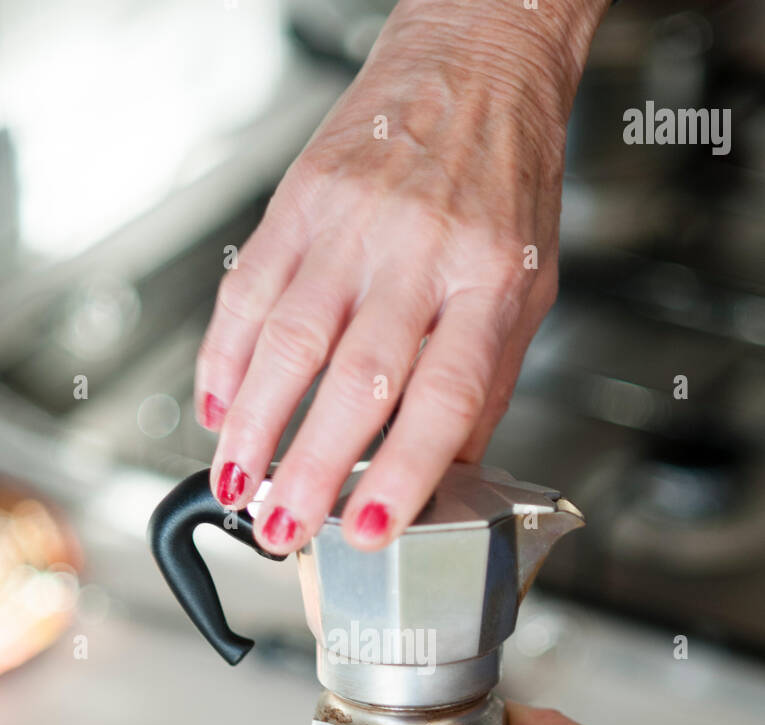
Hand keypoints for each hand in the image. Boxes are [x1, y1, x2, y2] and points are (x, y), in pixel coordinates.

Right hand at [195, 0, 608, 552]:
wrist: (477, 58)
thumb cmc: (506, 182)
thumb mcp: (528, 288)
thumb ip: (484, 384)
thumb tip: (441, 477)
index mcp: (489, 282)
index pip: (444, 396)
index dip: (405, 471)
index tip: (370, 527)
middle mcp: (419, 252)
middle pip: (356, 379)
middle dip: (310, 468)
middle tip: (281, 529)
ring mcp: (354, 223)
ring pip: (288, 339)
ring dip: (252, 424)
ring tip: (235, 486)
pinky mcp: (301, 199)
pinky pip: (249, 288)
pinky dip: (223, 355)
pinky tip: (216, 406)